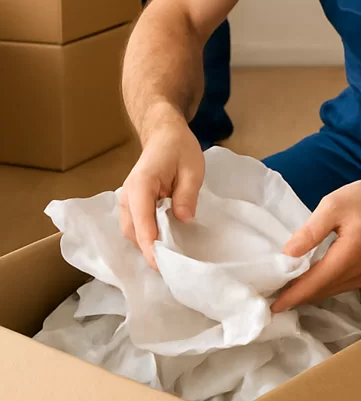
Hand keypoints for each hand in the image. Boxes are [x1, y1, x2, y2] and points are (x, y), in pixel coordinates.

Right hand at [119, 112, 204, 269]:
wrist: (164, 134)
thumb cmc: (179, 148)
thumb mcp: (193, 168)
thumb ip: (187, 195)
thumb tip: (183, 220)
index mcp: (141, 185)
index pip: (142, 222)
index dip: (150, 245)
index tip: (160, 264)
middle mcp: (127, 195)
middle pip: (132, 231)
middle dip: (147, 249)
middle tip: (170, 266)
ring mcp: (127, 200)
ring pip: (131, 231)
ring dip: (146, 244)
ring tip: (168, 258)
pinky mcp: (132, 203)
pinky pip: (135, 225)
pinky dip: (145, 236)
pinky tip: (162, 243)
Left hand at [271, 177, 360, 312]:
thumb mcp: (335, 205)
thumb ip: (310, 231)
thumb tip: (287, 254)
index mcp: (348, 257)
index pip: (314, 284)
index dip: (291, 296)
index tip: (271, 307)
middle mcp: (358, 273)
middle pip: (322, 292)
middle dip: (298, 297)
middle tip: (273, 296)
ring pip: (333, 291)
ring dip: (312, 292)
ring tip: (289, 290)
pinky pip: (343, 286)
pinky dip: (326, 286)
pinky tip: (315, 279)